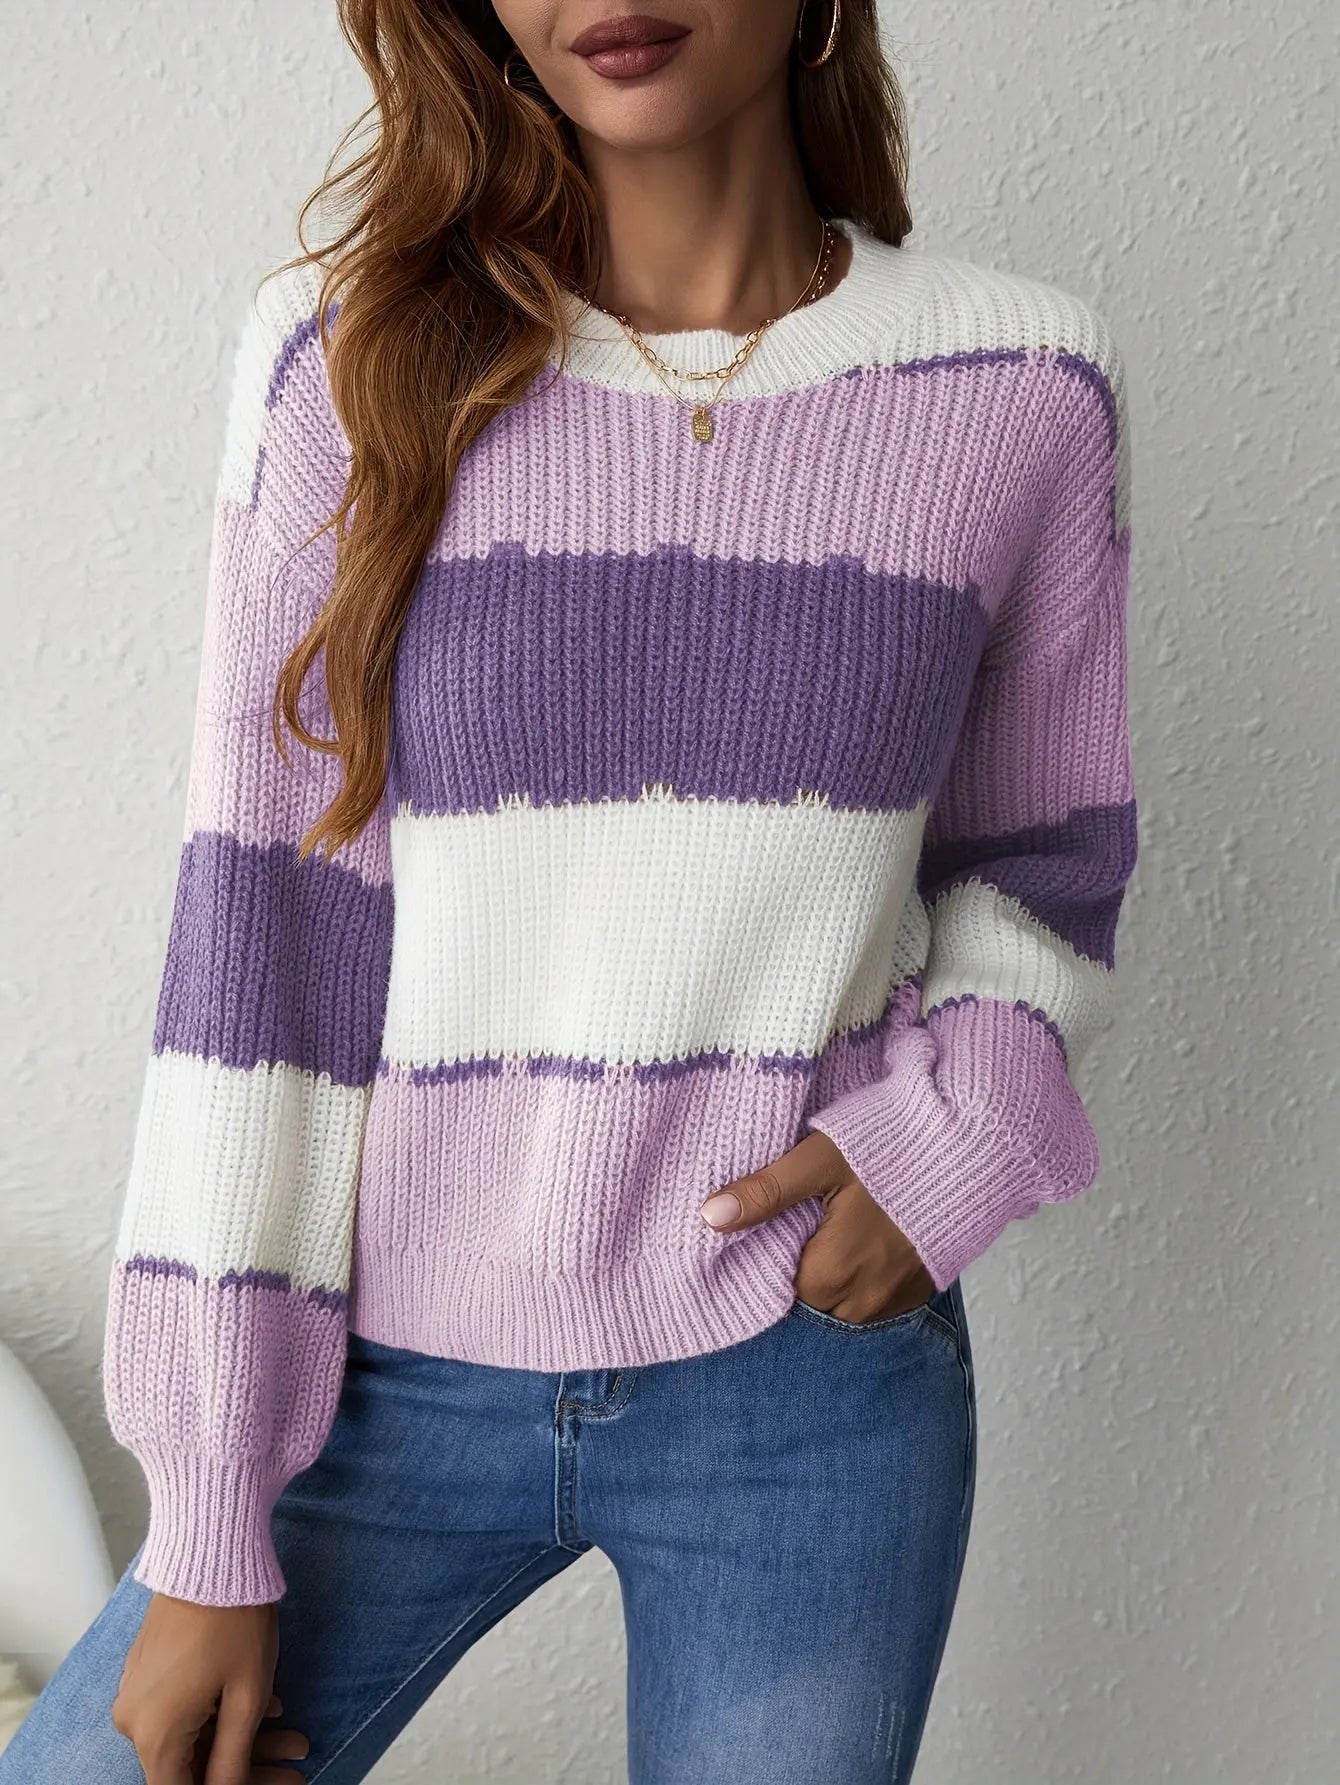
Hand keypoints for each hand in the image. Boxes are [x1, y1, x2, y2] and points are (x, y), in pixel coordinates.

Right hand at [111, 1593, 308, 1783]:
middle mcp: (134, 1720)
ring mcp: (138, 1692)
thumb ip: (232, 1760)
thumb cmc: (232, 1621)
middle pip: (191, 1765)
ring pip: (193, 1735)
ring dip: (243, 1740)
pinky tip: (269, 1707)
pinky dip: (222, 1713)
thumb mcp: (245, 1699)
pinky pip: (184, 1707)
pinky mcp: (148, 1670)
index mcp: (153, 1735)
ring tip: (297, 1737)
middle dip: (249, 1767)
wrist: (211, 1552)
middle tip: (296, 1767)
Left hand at [699, 1131, 935, 1323]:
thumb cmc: (896, 1146)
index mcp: (829, 1276)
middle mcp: (863, 1303)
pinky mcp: (923, 1290)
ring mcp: (897, 1301)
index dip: (766, 1258)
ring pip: (843, 1302)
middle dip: (799, 1268)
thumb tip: (710, 1217)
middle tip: (802, 1221)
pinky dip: (865, 1276)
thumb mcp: (821, 1159)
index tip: (769, 1229)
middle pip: (809, 1299)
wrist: (975, 1146)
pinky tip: (867, 1237)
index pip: (774, 1289)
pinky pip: (877, 1298)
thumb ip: (766, 1192)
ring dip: (834, 1275)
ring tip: (834, 1227)